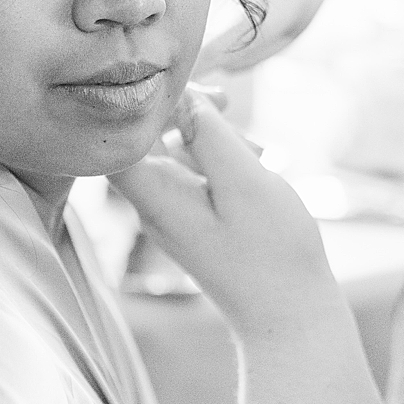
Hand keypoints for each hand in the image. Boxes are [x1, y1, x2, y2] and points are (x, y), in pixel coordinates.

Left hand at [111, 92, 338, 341]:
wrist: (288, 314)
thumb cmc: (271, 252)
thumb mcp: (244, 182)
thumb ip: (209, 135)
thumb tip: (184, 97)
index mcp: (153, 196)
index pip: (114, 135)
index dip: (140, 102)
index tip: (186, 89)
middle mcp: (153, 203)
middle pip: (144, 136)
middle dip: (184, 110)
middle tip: (227, 103)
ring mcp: (173, 211)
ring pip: (174, 150)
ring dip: (210, 134)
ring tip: (255, 147)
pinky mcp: (195, 217)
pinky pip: (193, 171)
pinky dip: (220, 157)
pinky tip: (256, 161)